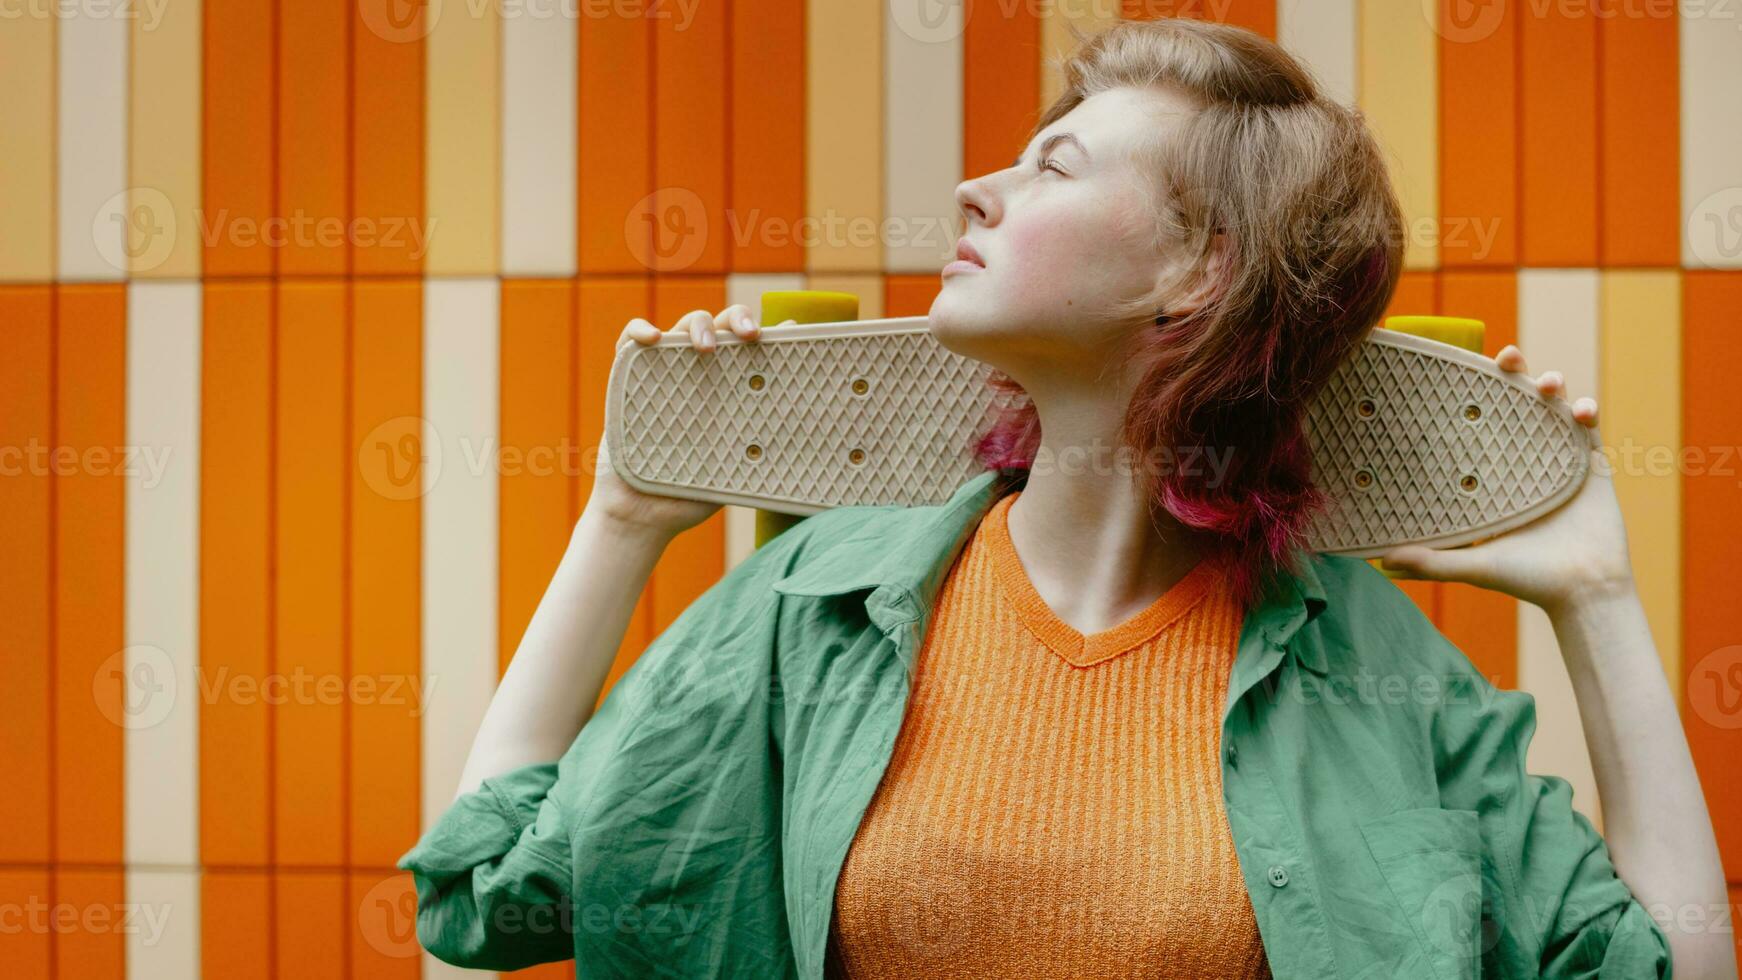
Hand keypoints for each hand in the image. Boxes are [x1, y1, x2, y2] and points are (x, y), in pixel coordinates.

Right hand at [587, 306, 793, 539]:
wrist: (646, 515)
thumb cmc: (693, 492)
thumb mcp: (735, 469)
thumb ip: (757, 447)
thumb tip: (801, 438)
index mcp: (728, 390)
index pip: (749, 349)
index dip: (770, 332)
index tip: (789, 331)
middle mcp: (699, 374)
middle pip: (719, 326)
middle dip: (737, 319)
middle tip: (750, 336)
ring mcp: (663, 372)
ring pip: (681, 327)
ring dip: (697, 324)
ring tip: (706, 346)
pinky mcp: (627, 379)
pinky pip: (627, 342)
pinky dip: (637, 329)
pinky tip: (651, 337)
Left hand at [1377, 344, 1634, 614]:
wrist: (1585, 593)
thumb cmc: (1528, 580)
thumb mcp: (1474, 565)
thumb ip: (1431, 562)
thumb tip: (1381, 562)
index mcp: (1494, 476)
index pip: (1478, 426)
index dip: (1471, 397)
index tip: (1455, 372)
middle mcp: (1523, 461)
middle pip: (1515, 403)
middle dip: (1513, 374)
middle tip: (1506, 357)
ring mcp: (1558, 459)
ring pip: (1552, 407)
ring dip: (1551, 384)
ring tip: (1547, 384)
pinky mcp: (1591, 465)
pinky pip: (1589, 428)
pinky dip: (1586, 411)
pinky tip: (1580, 411)